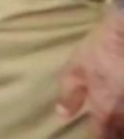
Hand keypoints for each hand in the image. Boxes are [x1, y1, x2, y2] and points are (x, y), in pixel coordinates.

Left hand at [58, 8, 123, 136]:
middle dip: (115, 134)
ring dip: (123, 126)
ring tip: (118, 125)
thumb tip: (62, 114)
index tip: (96, 136)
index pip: (102, 136)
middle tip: (108, 131)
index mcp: (105, 110)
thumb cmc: (100, 50)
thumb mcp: (75, 69)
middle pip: (121, 134)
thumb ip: (69, 94)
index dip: (98, 138)